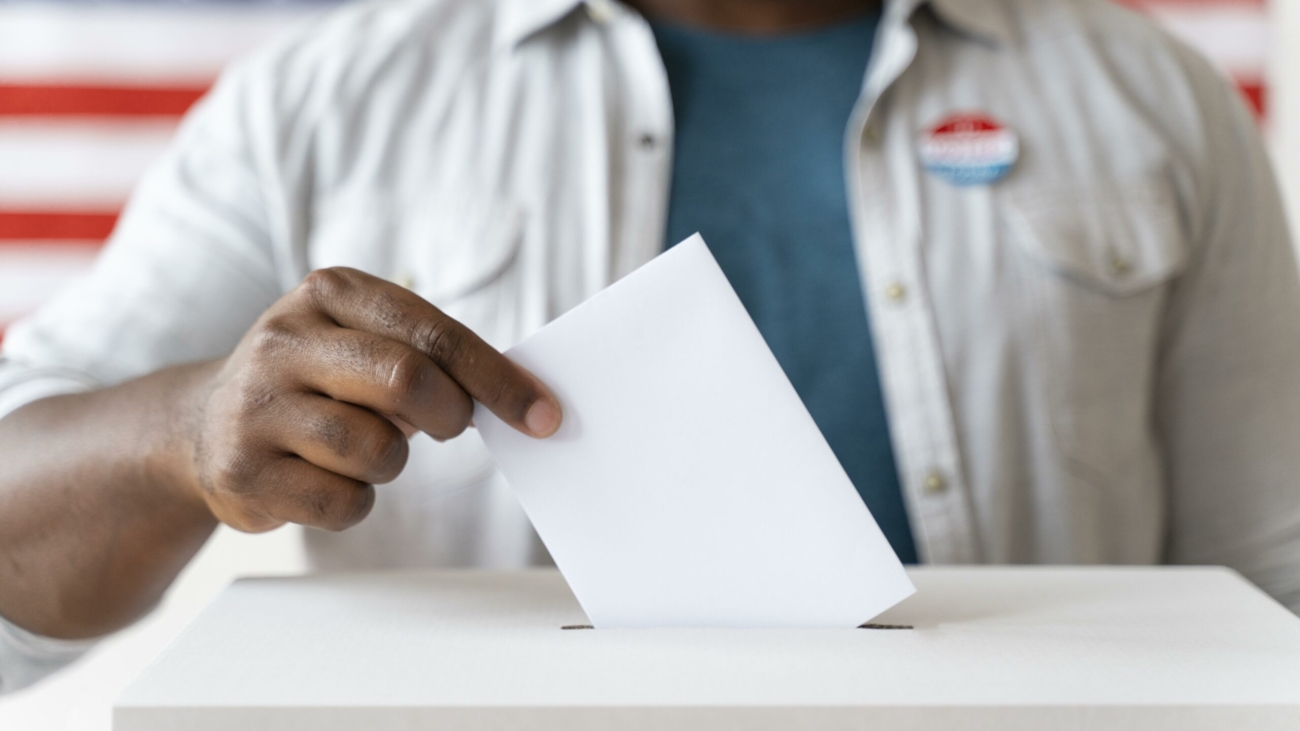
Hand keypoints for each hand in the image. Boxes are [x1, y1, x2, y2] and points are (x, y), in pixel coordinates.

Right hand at [183, 267, 560, 532]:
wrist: (202, 425)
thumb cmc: (317, 380)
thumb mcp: (365, 342)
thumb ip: (432, 357)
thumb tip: (522, 399)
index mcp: (330, 293)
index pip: (434, 333)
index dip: (497, 379)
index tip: (544, 416)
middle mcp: (284, 340)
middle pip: (407, 381)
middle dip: (450, 415)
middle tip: (452, 427)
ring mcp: (255, 406)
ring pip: (376, 450)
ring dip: (392, 462)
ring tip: (363, 447)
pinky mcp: (242, 471)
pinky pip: (343, 502)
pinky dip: (356, 503)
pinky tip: (328, 480)